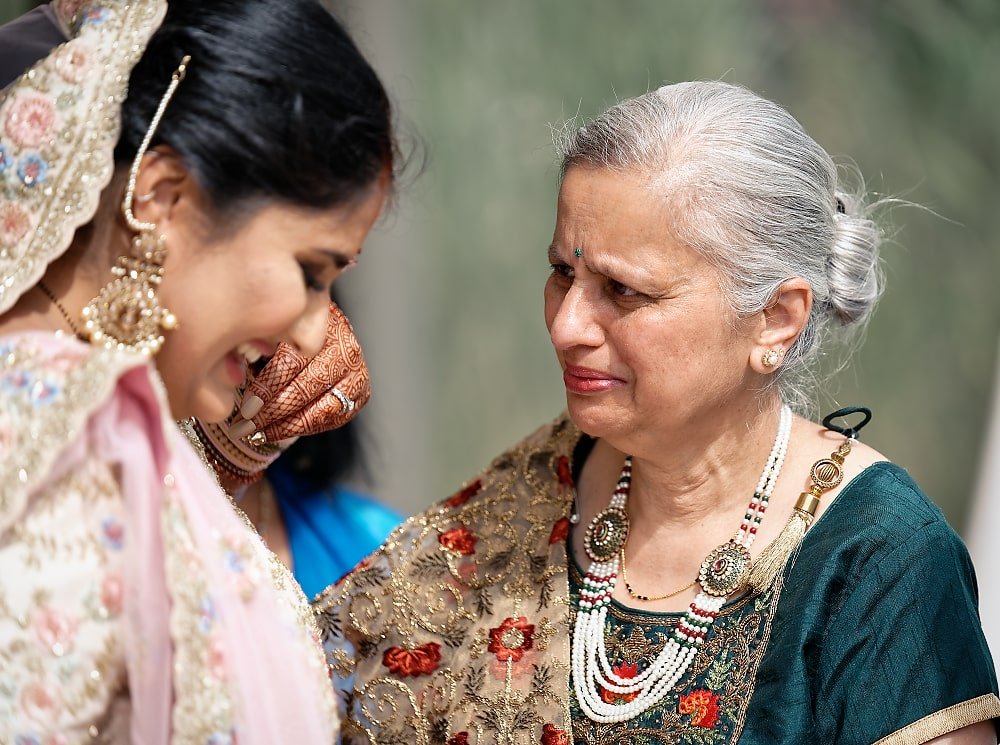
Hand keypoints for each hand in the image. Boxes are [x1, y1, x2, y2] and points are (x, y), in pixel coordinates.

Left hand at [231, 303, 370, 441]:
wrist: (322, 331)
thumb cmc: (288, 330)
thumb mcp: (270, 330)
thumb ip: (255, 346)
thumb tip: (229, 376)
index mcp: (322, 325)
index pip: (293, 363)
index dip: (267, 388)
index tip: (243, 408)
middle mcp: (346, 349)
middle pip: (307, 388)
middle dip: (272, 412)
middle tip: (242, 428)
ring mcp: (358, 373)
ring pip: (322, 409)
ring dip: (285, 426)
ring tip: (255, 434)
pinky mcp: (361, 393)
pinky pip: (332, 419)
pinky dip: (303, 427)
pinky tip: (275, 431)